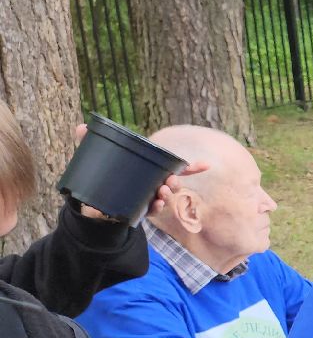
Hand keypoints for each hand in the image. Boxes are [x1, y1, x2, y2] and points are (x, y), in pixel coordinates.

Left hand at [69, 123, 208, 220]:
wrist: (89, 205)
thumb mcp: (93, 158)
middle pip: (172, 182)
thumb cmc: (98, 178)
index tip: (206, 166)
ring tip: (162, 192)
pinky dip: (156, 207)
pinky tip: (155, 204)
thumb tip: (81, 127)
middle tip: (169, 181)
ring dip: (167, 194)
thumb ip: (89, 142)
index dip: (191, 167)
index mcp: (147, 170)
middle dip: (175, 181)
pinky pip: (152, 210)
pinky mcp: (139, 210)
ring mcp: (147, 197)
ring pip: (165, 196)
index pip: (173, 167)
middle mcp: (152, 184)